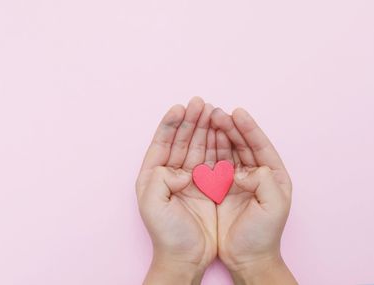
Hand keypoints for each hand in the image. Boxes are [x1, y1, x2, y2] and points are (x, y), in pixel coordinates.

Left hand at [136, 97, 216, 284]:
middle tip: (200, 103)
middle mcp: (170, 174)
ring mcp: (190, 179)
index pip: (162, 143)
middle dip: (190, 121)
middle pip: (181, 141)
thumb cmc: (167, 234)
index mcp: (153, 176)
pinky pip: (212, 160)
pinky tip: (221, 132)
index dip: (170, 124)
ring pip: (197, 147)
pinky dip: (216, 146)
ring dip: (204, 129)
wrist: (187, 257)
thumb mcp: (152, 205)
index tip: (180, 108)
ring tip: (212, 111)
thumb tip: (182, 170)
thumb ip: (160, 179)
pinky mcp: (207, 186)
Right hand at [211, 108, 296, 283]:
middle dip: (230, 127)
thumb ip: (263, 182)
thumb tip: (242, 170)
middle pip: (242, 144)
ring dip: (218, 135)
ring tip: (208, 119)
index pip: (260, 145)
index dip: (249, 128)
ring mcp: (238, 180)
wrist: (247, 258)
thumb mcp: (273, 207)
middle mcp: (256, 174)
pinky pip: (215, 164)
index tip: (237, 113)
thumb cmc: (263, 235)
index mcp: (273, 175)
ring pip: (228, 151)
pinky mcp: (222, 188)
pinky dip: (209, 151)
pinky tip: (202, 140)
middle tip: (216, 113)